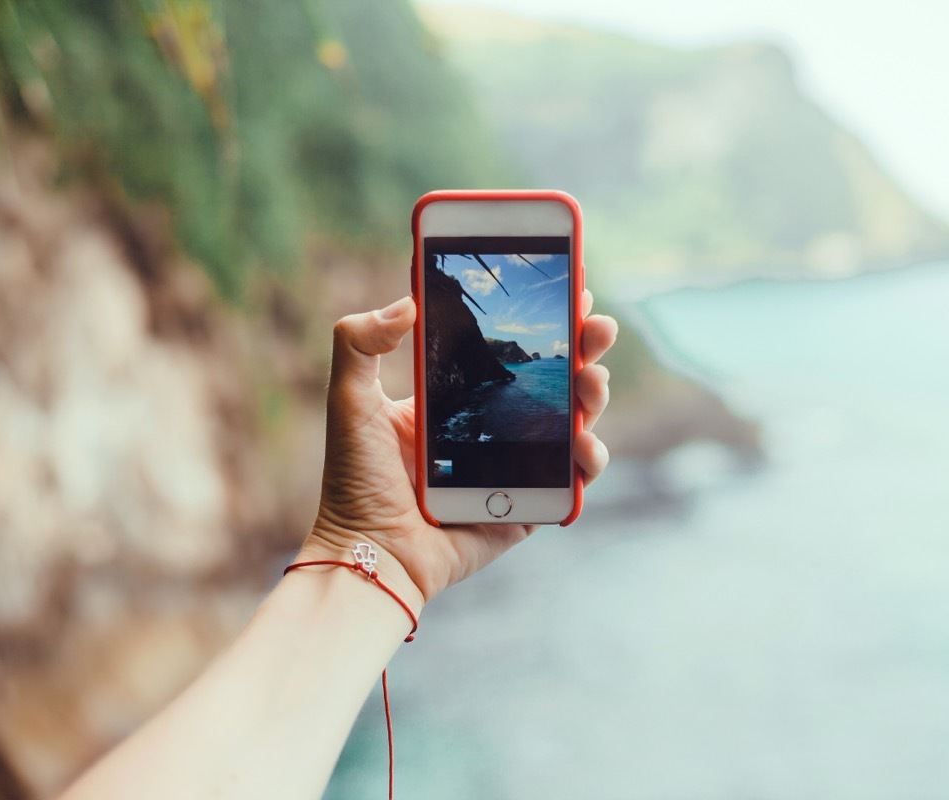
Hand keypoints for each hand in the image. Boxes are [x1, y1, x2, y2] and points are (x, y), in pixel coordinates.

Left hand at [300, 290, 617, 612]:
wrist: (371, 554)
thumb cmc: (355, 482)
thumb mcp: (350, 402)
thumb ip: (359, 343)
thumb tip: (407, 301)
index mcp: (456, 399)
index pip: (509, 349)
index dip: (545, 321)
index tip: (571, 290)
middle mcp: (491, 428)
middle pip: (552, 380)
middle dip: (585, 349)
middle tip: (598, 327)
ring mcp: (514, 467)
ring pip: (572, 424)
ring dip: (593, 397)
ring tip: (592, 382)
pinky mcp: (528, 506)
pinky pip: (571, 481)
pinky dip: (588, 461)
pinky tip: (586, 444)